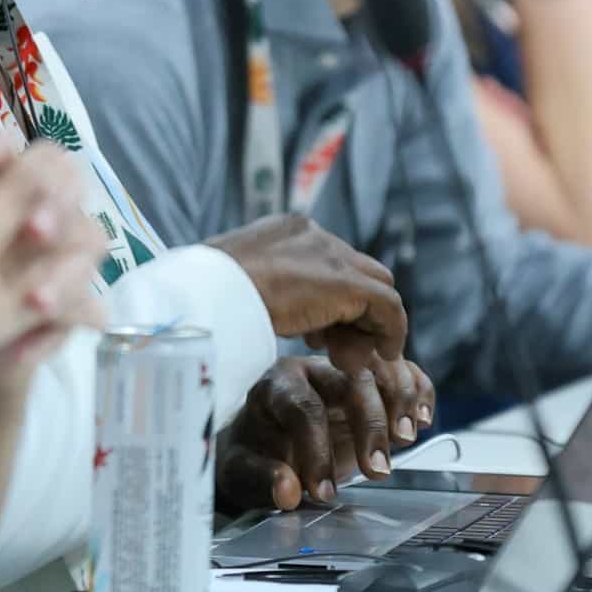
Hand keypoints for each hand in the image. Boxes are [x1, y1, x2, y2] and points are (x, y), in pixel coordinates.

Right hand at [207, 213, 406, 358]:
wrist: (202, 295)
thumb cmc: (201, 298)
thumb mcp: (231, 290)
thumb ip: (260, 292)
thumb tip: (276, 311)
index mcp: (284, 233)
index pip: (325, 262)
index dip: (328, 301)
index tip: (317, 335)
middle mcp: (312, 235)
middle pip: (355, 271)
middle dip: (352, 312)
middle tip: (338, 349)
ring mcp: (331, 255)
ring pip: (374, 286)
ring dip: (366, 326)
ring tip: (347, 359)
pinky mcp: (347, 282)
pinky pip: (387, 305)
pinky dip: (389, 331)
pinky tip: (384, 355)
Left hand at [216, 354, 435, 510]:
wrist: (265, 437)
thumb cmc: (253, 452)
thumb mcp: (241, 469)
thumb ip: (262, 479)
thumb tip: (289, 492)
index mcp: (278, 384)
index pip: (304, 408)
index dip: (317, 452)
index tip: (324, 492)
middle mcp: (315, 368)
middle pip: (350, 380)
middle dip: (370, 423)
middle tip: (378, 469)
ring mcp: (348, 368)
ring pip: (382, 368)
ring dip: (401, 403)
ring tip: (407, 439)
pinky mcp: (372, 375)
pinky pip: (403, 370)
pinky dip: (418, 390)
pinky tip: (424, 418)